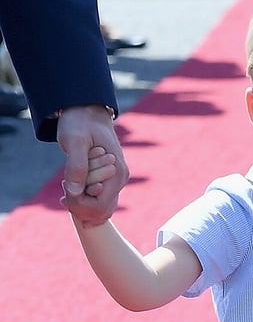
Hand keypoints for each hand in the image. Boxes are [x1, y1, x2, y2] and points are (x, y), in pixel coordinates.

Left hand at [58, 105, 129, 227]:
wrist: (86, 110)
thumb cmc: (79, 122)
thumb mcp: (74, 141)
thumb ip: (76, 166)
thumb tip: (74, 193)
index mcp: (117, 173)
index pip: (100, 206)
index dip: (80, 205)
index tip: (63, 191)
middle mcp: (120, 179)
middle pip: (102, 211)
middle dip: (80, 207)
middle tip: (62, 194)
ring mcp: (117, 180)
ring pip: (102, 209)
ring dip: (82, 206)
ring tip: (65, 192)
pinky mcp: (110, 179)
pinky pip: (101, 200)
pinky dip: (86, 202)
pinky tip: (72, 193)